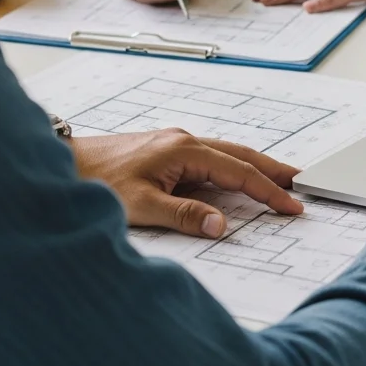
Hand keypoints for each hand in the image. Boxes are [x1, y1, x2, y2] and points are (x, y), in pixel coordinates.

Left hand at [72, 129, 303, 237]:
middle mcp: (183, 140)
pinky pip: (210, 157)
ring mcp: (174, 143)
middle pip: (240, 154)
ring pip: (226, 153)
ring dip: (254, 166)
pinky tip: (234, 178)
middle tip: (303, 181)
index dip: (268, 190)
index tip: (292, 205)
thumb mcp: (139, 205)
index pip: (238, 171)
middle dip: (273, 168)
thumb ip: (183, 216)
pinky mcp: (165, 150)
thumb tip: (221, 225)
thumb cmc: (95, 180)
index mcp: (183, 150)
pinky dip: (231, 167)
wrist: (63, 163)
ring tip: (279, 178)